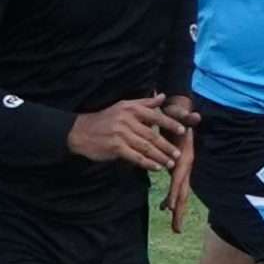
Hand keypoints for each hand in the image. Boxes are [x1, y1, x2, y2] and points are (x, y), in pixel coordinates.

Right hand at [66, 94, 182, 173]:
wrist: (80, 132)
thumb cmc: (105, 119)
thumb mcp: (123, 106)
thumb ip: (145, 103)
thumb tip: (163, 96)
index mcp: (130, 110)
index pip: (155, 116)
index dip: (170, 124)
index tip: (183, 130)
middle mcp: (126, 121)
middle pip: (152, 135)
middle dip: (167, 145)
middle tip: (178, 153)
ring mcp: (121, 135)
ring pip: (146, 147)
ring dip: (160, 156)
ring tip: (171, 162)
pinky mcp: (115, 147)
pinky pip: (135, 157)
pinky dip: (147, 163)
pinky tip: (156, 167)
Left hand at [163, 107, 194, 230]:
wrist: (181, 115)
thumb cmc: (179, 115)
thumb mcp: (181, 114)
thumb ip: (186, 116)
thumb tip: (194, 116)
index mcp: (185, 157)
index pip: (180, 178)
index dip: (176, 192)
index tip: (171, 208)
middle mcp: (185, 166)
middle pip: (184, 192)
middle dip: (180, 211)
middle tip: (176, 229)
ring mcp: (181, 168)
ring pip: (180, 193)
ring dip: (177, 210)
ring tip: (174, 226)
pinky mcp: (177, 168)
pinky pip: (175, 187)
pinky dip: (171, 199)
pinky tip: (164, 208)